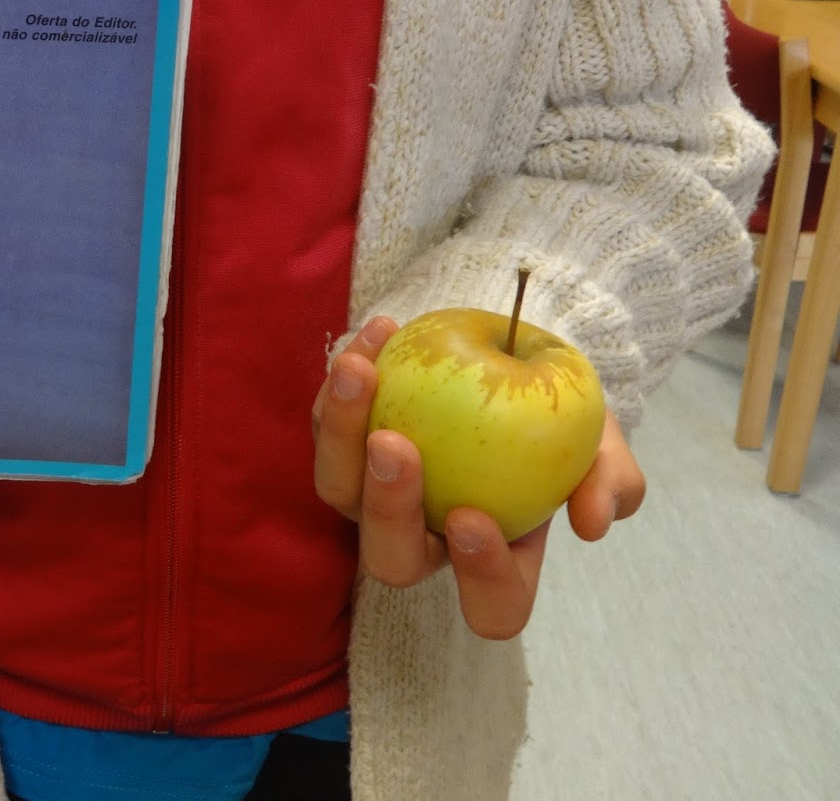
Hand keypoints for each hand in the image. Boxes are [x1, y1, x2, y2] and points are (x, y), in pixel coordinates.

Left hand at [313, 317, 645, 640]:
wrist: (512, 360)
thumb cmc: (561, 413)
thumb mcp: (600, 437)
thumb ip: (610, 477)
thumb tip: (593, 521)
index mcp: (495, 557)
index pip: (491, 604)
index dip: (480, 576)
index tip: (471, 516)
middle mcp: (426, 536)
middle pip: (392, 560)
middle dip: (388, 509)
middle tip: (395, 445)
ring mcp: (375, 495)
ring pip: (339, 490)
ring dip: (341, 434)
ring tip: (364, 373)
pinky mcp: (345, 443)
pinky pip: (327, 421)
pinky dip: (345, 379)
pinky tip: (379, 333)